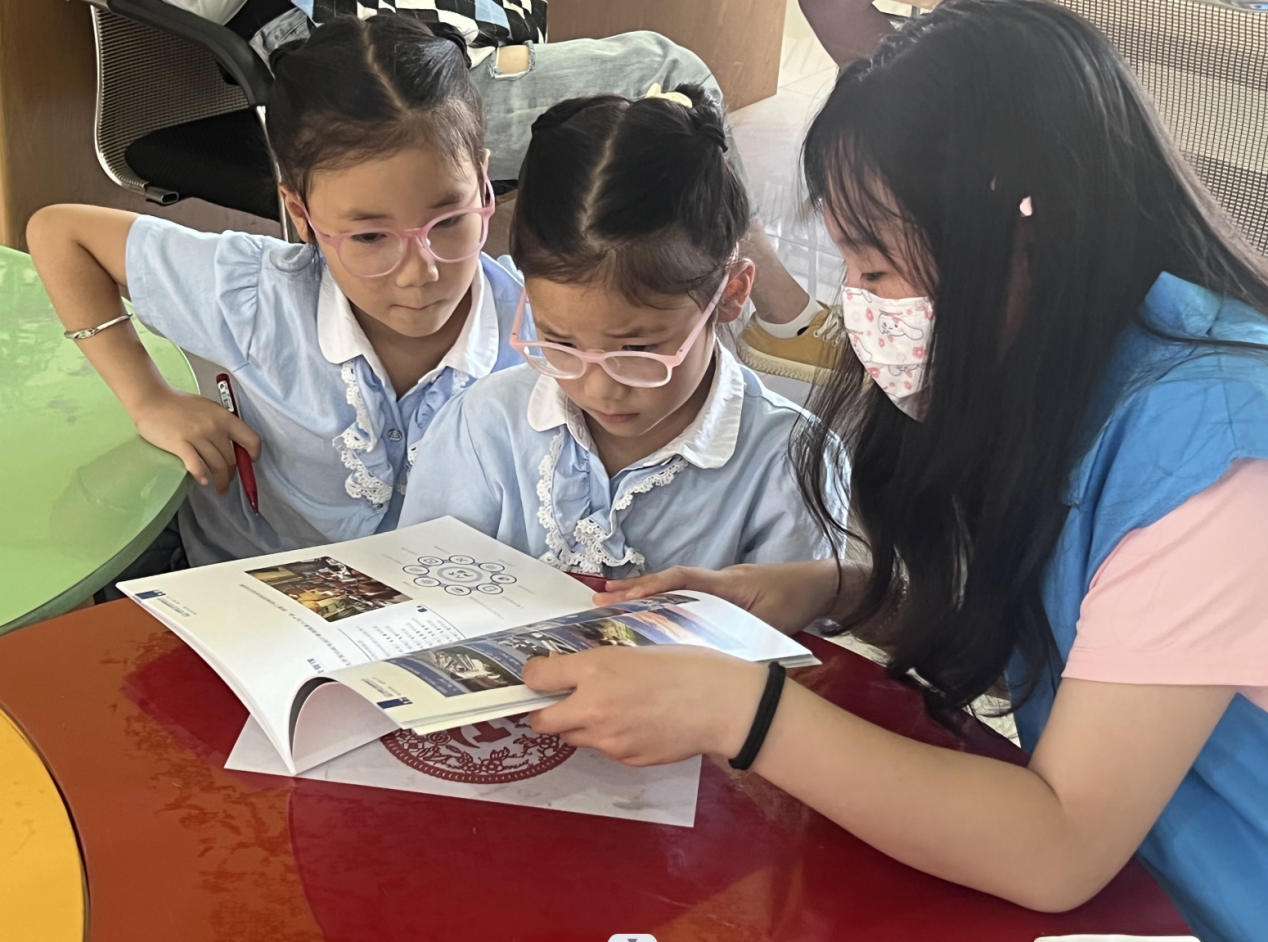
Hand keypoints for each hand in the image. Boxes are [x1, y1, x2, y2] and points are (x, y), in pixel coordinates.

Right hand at [131, 390, 260, 493]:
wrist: (152, 399)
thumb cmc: (180, 404)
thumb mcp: (209, 408)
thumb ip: (223, 424)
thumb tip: (235, 444)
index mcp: (224, 417)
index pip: (251, 439)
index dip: (253, 454)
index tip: (249, 462)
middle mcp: (214, 427)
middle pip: (232, 458)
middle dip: (232, 473)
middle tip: (228, 480)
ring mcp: (197, 435)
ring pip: (217, 465)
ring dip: (221, 481)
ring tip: (220, 488)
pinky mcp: (179, 443)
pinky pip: (195, 464)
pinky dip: (201, 475)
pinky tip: (203, 481)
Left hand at [524, 645, 767, 765]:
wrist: (722, 704)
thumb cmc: (687, 665)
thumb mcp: (636, 650)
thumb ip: (599, 664)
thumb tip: (573, 671)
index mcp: (595, 670)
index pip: (537, 677)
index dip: (534, 675)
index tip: (541, 673)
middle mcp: (593, 707)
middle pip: (541, 719)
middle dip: (545, 710)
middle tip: (561, 699)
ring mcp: (608, 739)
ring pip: (572, 736)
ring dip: (578, 724)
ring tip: (609, 708)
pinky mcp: (626, 758)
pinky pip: (604, 748)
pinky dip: (609, 737)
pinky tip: (636, 722)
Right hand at [593, 560, 844, 634]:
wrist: (819, 585)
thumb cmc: (794, 600)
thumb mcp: (770, 621)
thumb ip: (741, 636)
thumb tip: (709, 657)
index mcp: (723, 585)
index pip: (682, 580)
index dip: (652, 587)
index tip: (622, 597)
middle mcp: (713, 582)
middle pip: (667, 581)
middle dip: (632, 590)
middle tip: (598, 600)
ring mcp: (714, 587)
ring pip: (671, 588)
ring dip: (640, 594)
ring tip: (606, 601)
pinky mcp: (719, 595)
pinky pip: (682, 596)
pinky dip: (659, 601)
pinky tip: (640, 612)